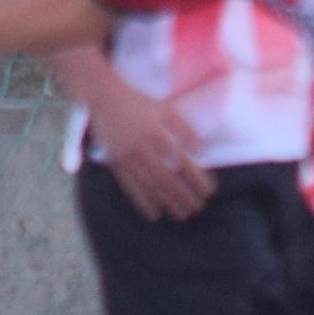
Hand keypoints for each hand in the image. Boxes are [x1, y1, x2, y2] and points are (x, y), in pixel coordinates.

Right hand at [82, 81, 211, 219]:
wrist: (104, 99)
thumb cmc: (139, 104)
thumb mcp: (165, 110)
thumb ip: (184, 129)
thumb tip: (203, 151)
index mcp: (155, 133)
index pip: (181, 161)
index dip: (196, 178)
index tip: (209, 191)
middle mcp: (141, 147)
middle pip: (166, 178)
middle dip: (183, 196)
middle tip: (197, 208)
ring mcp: (127, 157)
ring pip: (150, 185)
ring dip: (167, 202)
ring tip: (182, 215)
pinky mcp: (116, 164)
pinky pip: (130, 187)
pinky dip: (143, 202)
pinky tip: (154, 214)